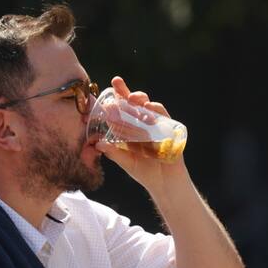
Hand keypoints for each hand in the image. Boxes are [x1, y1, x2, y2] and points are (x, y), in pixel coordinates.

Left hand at [95, 76, 188, 193]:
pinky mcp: (169, 129)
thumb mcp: (127, 162)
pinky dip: (156, 109)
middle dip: (126, 92)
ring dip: (140, 99)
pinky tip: (148, 107)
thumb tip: (98, 144)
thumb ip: (114, 153)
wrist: (165, 183)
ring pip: (148, 106)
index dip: (116, 98)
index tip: (106, 89)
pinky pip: (163, 115)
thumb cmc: (145, 173)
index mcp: (131, 130)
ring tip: (132, 97)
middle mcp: (144, 125)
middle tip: (117, 84)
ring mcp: (157, 126)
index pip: (122, 111)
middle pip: (134, 104)